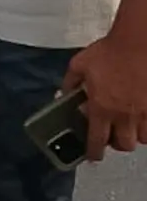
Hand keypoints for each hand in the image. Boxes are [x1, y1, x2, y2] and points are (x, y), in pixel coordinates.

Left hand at [63, 32, 146, 160]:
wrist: (137, 43)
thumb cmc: (107, 53)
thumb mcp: (78, 65)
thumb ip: (69, 83)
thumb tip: (62, 96)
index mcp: (101, 107)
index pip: (97, 140)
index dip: (94, 152)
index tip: (92, 157)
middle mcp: (124, 115)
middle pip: (123, 145)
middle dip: (116, 144)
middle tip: (111, 134)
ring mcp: (144, 113)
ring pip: (141, 139)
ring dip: (132, 136)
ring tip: (126, 126)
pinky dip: (146, 128)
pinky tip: (141, 119)